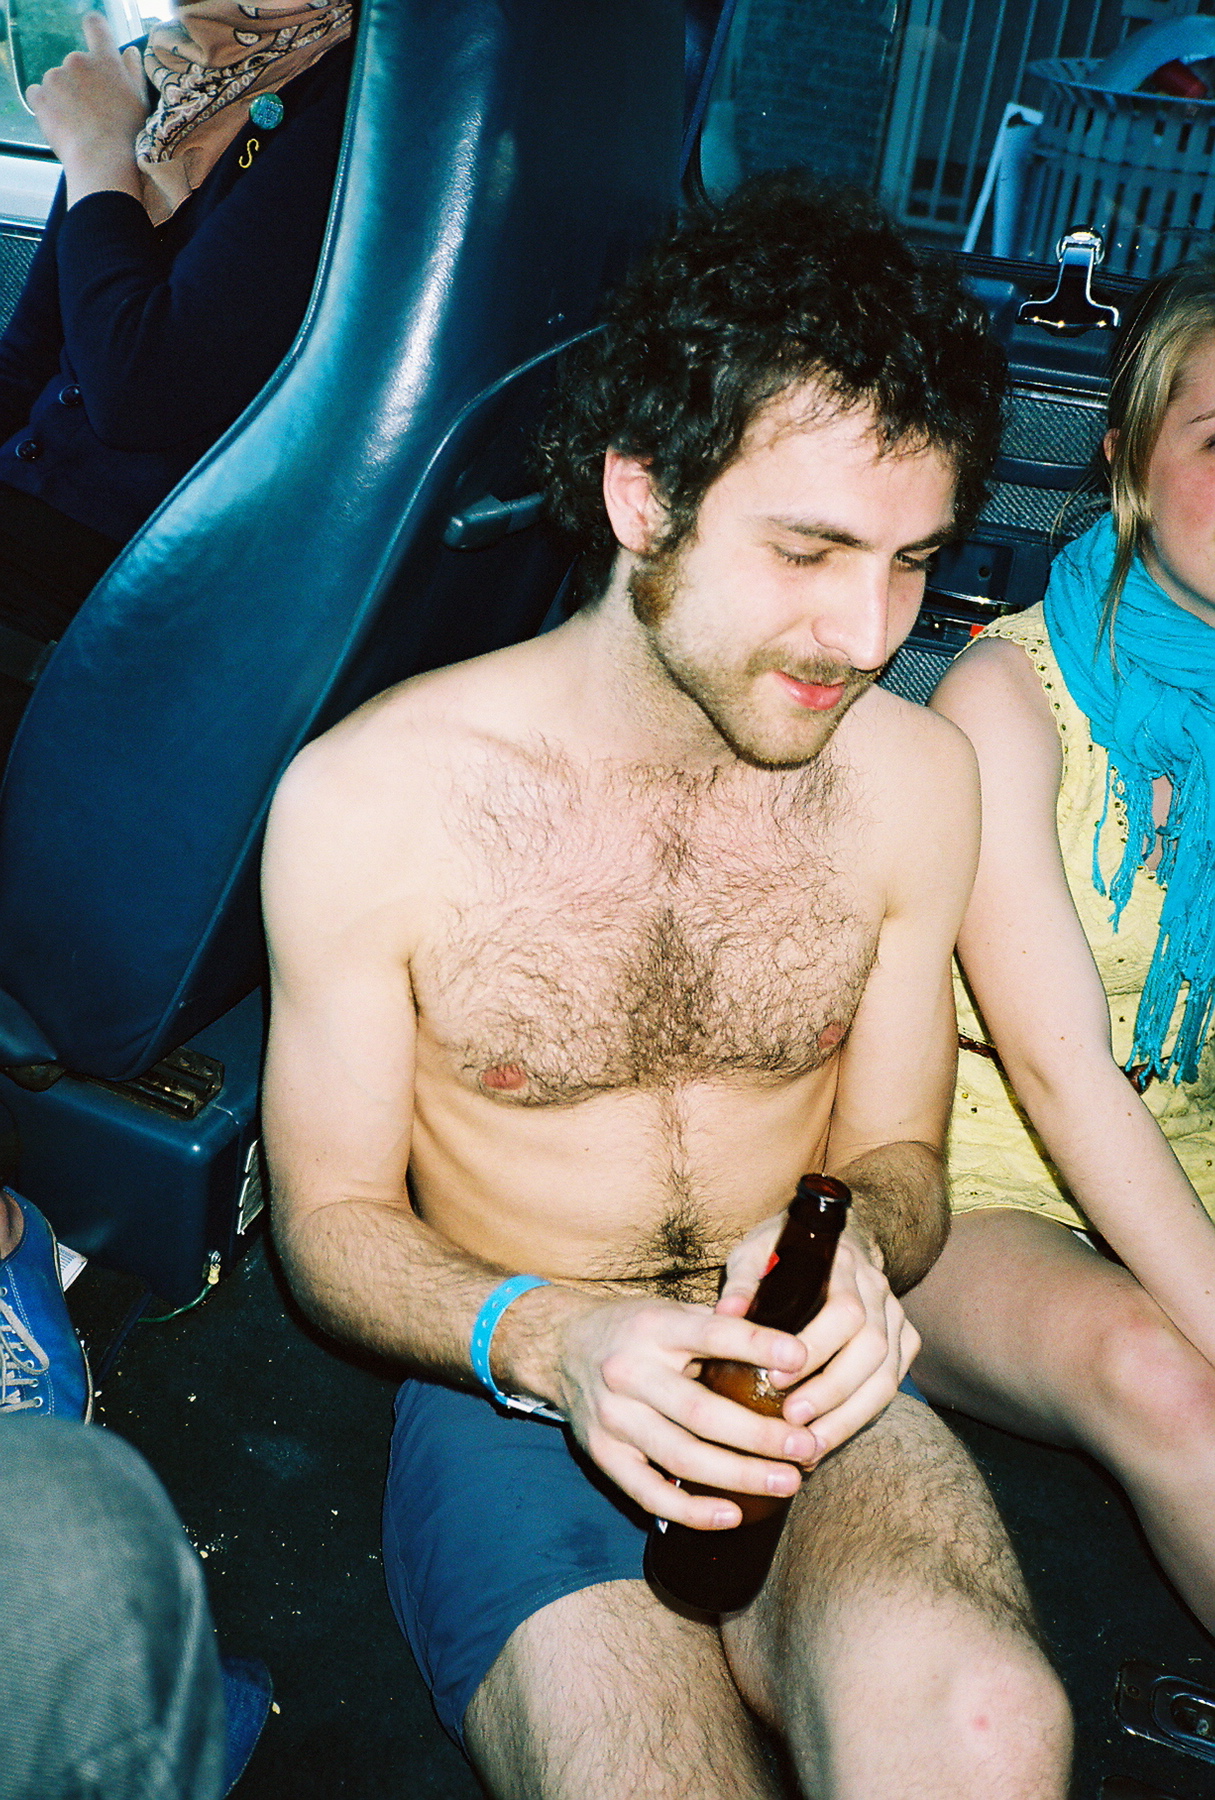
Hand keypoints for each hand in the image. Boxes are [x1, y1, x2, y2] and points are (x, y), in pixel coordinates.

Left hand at [27, 11, 147, 204]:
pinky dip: (46, 105)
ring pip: (57, 80)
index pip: (95, 25)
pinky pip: (38, 94)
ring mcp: (55, 77)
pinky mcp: (40, 95)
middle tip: (93, 110)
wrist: (101, 159)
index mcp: (104, 59)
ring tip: (79, 123)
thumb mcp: (140, 101)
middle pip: (76, 62)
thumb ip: (133, 71)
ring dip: (64, 95)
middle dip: (81, 80)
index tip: (95, 42)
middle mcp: (77, 60)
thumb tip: (128, 50)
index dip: (94, 30)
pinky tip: (61, 124)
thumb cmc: (128, 133)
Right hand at [554, 1293, 819, 1529]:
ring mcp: (613, 1418)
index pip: (712, 1334)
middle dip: (760, 1434)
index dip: (757, 1344)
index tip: (801, 1357)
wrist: (560, 1347)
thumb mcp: (671, 1311)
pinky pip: (649, 1492)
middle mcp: (630, 1372)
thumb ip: (722, 1325)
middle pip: (701, 1410)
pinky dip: (692, 1510)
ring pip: (681, 1456)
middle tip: (808, 1446)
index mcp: (655, 1328)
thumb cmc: (636, 1329)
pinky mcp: (603, 1454)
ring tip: (787, 1482)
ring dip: (739, 1475)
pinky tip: (733, 1515)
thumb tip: (790, 1341)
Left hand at [718, 1212, 917, 1459]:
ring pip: (886, 1377)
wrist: (827, 1241)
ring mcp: (895, 1317)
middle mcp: (878, 1290)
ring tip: (808, 1447)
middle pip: (871, 1348)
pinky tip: (826, 1438)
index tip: (777, 1378)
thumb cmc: (782, 1252)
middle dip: (832, 1391)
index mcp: (844, 1263)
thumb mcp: (755, 1253)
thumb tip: (725, 1314)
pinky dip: (859, 1418)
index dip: (816, 1349)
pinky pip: (889, 1386)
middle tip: (792, 1421)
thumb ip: (743, 1282)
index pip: (844, 1312)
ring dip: (848, 1417)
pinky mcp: (903, 1341)